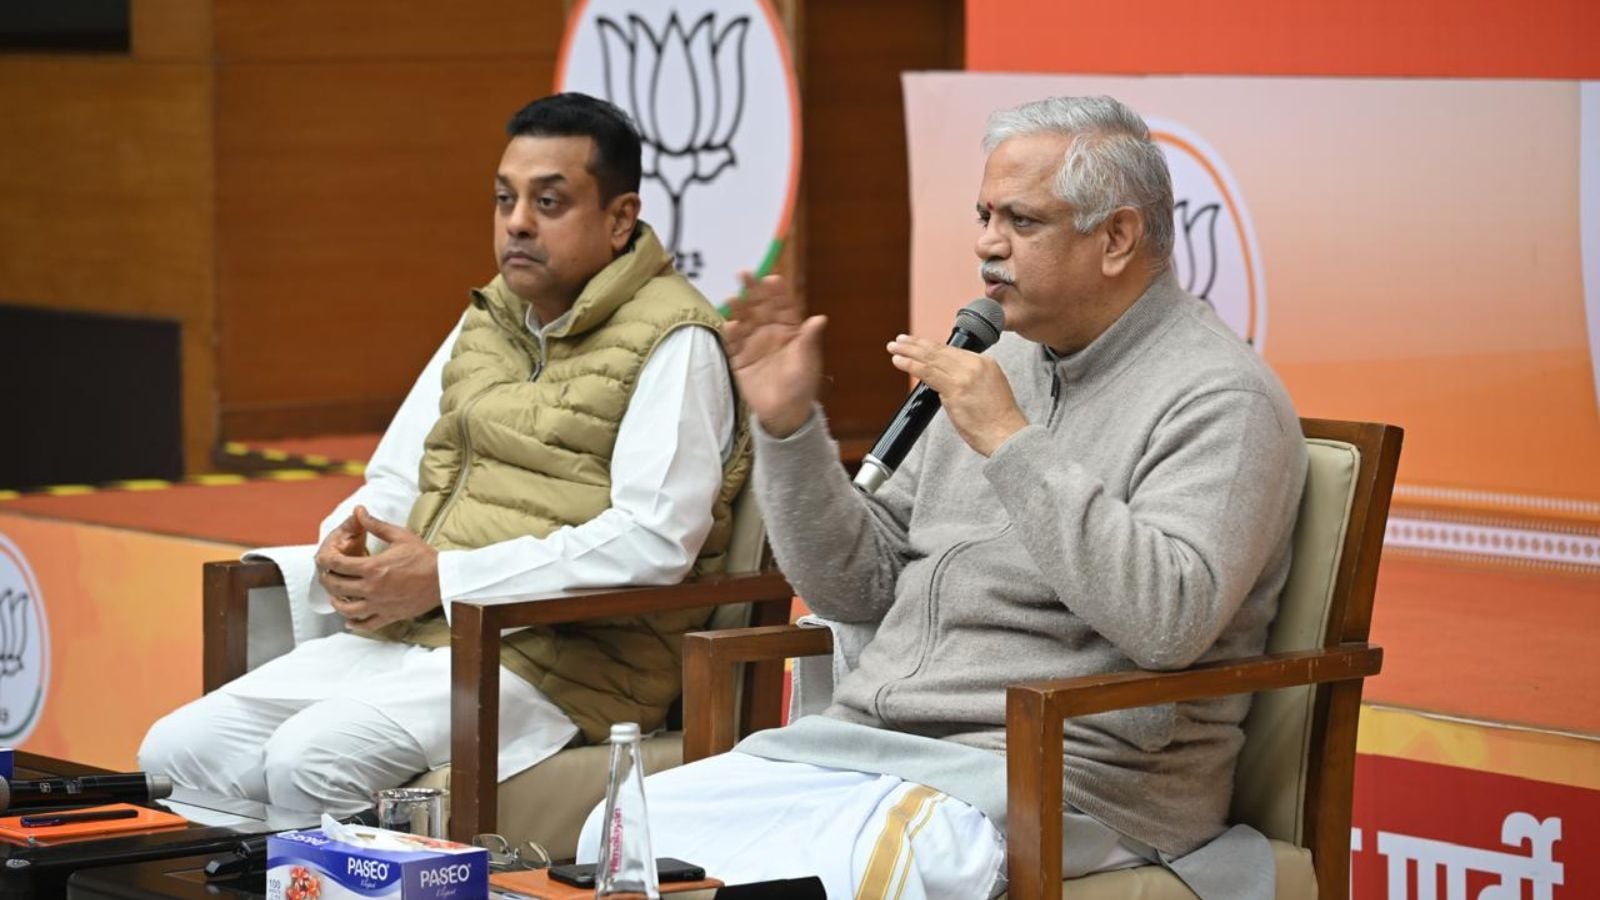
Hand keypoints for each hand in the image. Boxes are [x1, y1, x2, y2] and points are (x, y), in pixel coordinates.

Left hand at [317, 506, 441, 631]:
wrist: (444, 579)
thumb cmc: (424, 557)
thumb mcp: (400, 536)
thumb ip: (375, 525)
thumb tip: (359, 511)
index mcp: (373, 568)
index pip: (337, 565)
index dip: (325, 560)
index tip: (323, 558)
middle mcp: (372, 588)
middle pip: (336, 587)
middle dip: (326, 579)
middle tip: (327, 575)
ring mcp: (379, 604)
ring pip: (346, 609)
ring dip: (336, 602)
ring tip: (337, 596)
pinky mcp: (388, 615)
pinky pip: (365, 625)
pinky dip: (354, 624)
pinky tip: (350, 620)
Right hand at [723, 272, 826, 437]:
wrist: (785, 414)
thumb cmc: (801, 386)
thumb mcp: (807, 363)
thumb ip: (808, 340)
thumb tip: (820, 318)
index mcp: (790, 330)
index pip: (783, 306)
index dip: (778, 292)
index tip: (772, 279)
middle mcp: (770, 332)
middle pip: (760, 306)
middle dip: (752, 290)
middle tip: (744, 273)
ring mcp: (753, 344)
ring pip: (744, 321)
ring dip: (738, 309)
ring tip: (732, 298)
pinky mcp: (740, 359)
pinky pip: (733, 343)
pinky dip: (730, 334)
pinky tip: (729, 325)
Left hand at [887, 334, 1028, 456]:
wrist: (1008, 435)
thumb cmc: (998, 422)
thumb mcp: (988, 391)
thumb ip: (969, 382)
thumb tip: (946, 384)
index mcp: (985, 363)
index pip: (952, 351)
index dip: (931, 347)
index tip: (918, 345)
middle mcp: (975, 364)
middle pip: (939, 350)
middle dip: (916, 344)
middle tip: (900, 340)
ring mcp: (965, 376)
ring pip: (930, 358)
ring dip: (909, 351)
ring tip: (893, 348)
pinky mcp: (955, 389)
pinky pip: (927, 372)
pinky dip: (910, 365)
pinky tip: (899, 361)